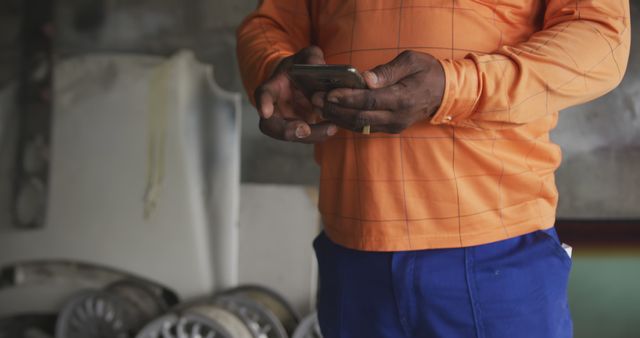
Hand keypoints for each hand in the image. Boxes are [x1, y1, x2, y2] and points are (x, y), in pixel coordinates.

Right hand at [255, 46, 336, 142]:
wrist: (301, 82)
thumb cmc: (300, 68)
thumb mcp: (306, 57)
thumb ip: (311, 57)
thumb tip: (318, 66)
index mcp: (272, 87)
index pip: (263, 94)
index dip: (262, 103)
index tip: (265, 113)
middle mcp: (274, 109)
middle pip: (270, 126)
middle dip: (286, 131)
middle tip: (304, 130)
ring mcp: (286, 122)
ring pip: (291, 135)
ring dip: (311, 135)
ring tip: (330, 127)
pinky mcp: (300, 130)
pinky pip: (307, 137)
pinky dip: (320, 134)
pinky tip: (333, 127)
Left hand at [311, 51, 444, 133]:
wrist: (444, 92)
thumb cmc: (426, 71)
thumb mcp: (411, 61)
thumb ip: (387, 71)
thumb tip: (365, 79)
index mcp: (403, 98)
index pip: (370, 101)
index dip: (348, 98)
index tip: (329, 92)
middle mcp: (397, 117)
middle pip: (361, 117)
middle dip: (336, 110)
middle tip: (316, 100)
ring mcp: (394, 126)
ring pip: (360, 126)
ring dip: (338, 118)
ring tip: (319, 106)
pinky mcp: (390, 129)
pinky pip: (365, 128)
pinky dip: (347, 121)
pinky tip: (334, 113)